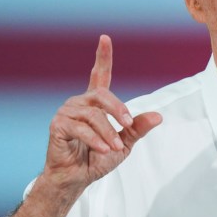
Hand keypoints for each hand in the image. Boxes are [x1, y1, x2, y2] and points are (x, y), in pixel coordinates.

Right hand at [42, 35, 161, 193]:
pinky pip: (80, 127)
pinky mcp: (58, 124)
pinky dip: (95, 140)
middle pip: (102, 94)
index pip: (99, 74)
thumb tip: (158, 116)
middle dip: (118, 109)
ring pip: (93, 114)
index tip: (105, 38)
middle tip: (127, 125)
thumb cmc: (98, 159)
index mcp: (95, 103)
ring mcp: (67, 112)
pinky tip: (104, 150)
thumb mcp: (125, 143)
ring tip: (115, 148)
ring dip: (108, 132)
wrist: (77, 178)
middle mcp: (80, 102)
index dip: (103, 56)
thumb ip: (138, 128)